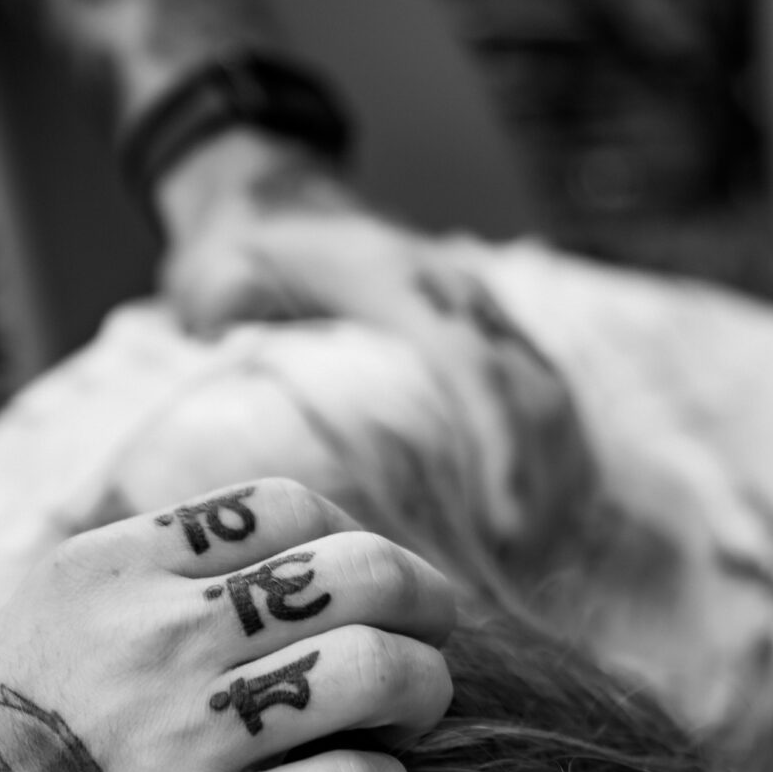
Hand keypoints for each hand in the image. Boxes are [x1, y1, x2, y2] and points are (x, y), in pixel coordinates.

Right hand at [0, 478, 456, 771]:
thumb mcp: (25, 632)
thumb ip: (130, 592)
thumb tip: (256, 577)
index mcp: (107, 572)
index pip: (281, 507)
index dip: (348, 537)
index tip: (364, 582)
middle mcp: (155, 639)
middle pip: (357, 571)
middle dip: (421, 599)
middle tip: (432, 636)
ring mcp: (187, 741)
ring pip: (379, 671)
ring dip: (422, 691)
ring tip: (412, 719)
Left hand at [153, 129, 594, 557]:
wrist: (275, 198)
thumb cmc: (245, 254)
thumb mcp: (219, 277)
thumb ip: (228, 313)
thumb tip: (231, 363)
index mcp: (399, 283)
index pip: (470, 367)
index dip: (498, 447)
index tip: (505, 524)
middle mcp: (456, 293)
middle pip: (531, 390)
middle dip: (538, 483)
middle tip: (519, 572)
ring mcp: (480, 308)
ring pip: (549, 394)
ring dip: (553, 477)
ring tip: (533, 564)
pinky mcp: (487, 330)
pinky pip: (542, 392)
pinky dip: (550, 457)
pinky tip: (539, 525)